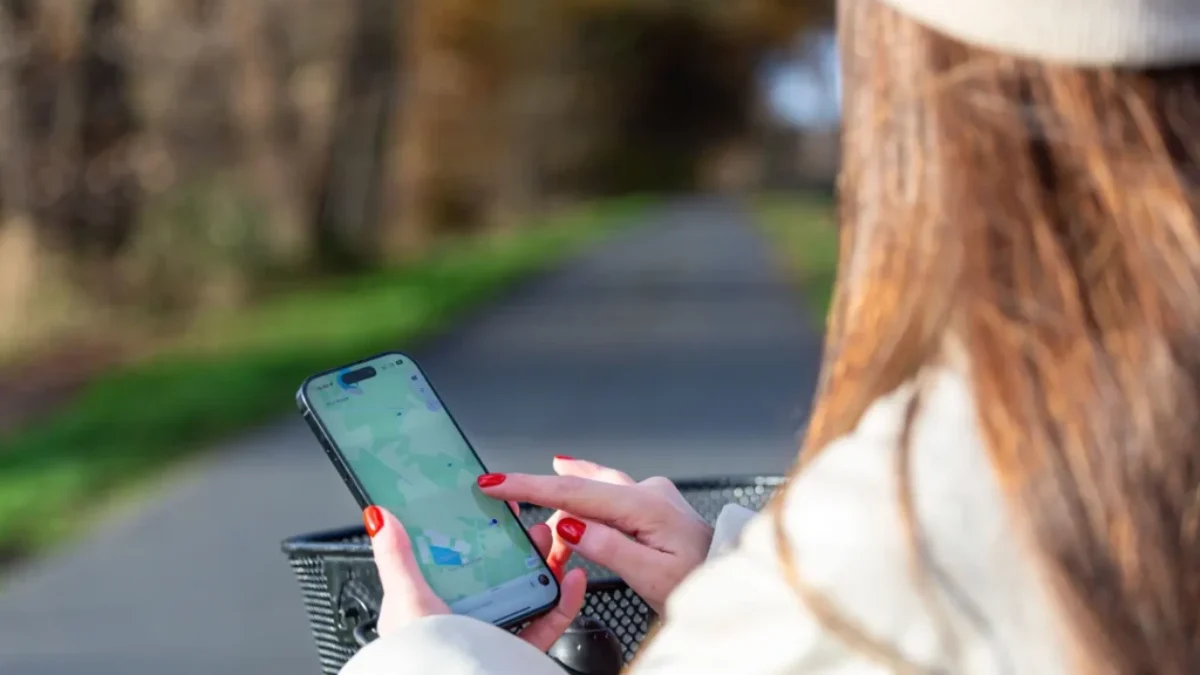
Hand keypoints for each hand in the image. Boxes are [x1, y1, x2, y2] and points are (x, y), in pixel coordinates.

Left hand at [363, 505, 587, 650]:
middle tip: (530, 522)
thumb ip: (397, 559)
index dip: (473, 532)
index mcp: (427, 606)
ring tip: (554, 540)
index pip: (452, 559)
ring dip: (544, 565)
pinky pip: (546, 624)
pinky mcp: (516, 653)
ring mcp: (491, 636)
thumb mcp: (407, 601)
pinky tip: (573, 580)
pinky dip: (564, 602)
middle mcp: (461, 620)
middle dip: (518, 545)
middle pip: (496, 573)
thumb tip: (380, 516)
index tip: (493, 507)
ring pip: (525, 594)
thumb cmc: (423, 654)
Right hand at [476, 458, 712, 611]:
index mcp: (645, 506)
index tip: (495, 484)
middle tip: (507, 508)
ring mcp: (650, 494)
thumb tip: (570, 524)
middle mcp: (647, 492)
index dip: (529, 488)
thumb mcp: (652, 576)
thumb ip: (608, 548)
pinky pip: (606, 491)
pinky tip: (570, 474)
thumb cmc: (700, 580)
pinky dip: (583, 493)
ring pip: (592, 489)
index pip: (575, 493)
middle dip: (540, 500)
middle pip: (578, 490)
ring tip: (540, 518)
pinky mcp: (651, 502)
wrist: (732, 578)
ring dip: (562, 502)